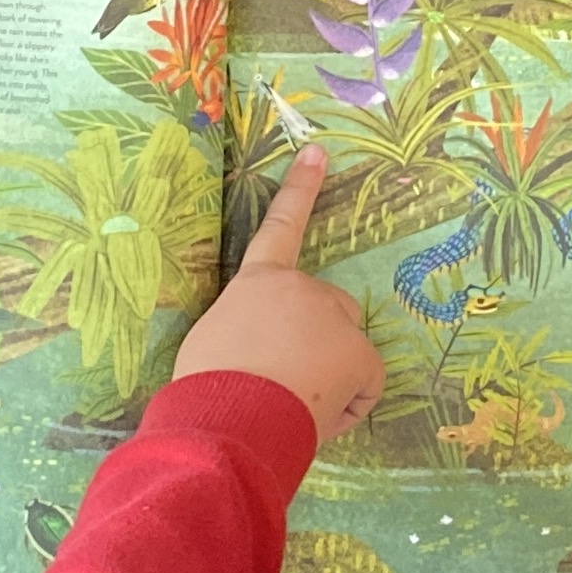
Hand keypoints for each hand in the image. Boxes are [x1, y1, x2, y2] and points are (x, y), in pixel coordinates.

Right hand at [175, 145, 382, 441]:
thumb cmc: (208, 389)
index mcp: (257, 283)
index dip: (299, 189)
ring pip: (343, 353)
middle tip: (282, 384)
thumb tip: (261, 360)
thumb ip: (244, 333)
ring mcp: (334, 317)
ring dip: (327, 380)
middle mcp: (301, 288)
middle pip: (327, 311)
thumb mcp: (215, 346)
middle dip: (317, 345)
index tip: (318, 152)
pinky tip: (315, 418)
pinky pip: (363, 387)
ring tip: (289, 406)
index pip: (279, 228)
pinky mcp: (360, 352)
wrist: (226, 420)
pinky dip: (346, 408)